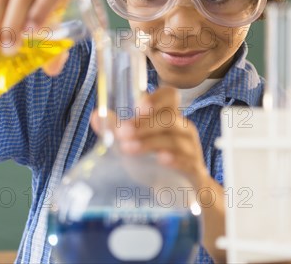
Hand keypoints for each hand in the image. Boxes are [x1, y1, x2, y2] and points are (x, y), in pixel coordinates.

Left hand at [91, 87, 209, 187]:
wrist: (177, 193)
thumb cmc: (153, 163)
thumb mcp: (133, 143)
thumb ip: (115, 129)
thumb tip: (96, 116)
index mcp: (167, 117)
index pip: (169, 96)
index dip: (156, 98)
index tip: (138, 107)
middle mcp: (182, 128)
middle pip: (168, 118)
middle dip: (144, 124)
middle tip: (122, 133)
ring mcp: (190, 148)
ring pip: (174, 139)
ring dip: (150, 142)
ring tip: (129, 149)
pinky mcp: (194, 169)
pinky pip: (188, 160)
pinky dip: (174, 159)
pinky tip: (161, 160)